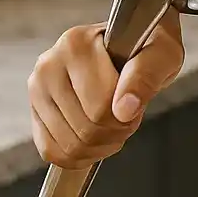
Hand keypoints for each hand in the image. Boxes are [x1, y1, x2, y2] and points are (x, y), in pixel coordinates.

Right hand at [26, 14, 183, 168]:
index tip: (136, 105)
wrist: (133, 41)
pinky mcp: (35, 110)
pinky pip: (52, 151)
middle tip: (127, 116)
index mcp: (76, 45)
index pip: (100, 107)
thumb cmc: (148, 46)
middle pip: (85, 129)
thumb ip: (146, 76)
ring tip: (113, 122)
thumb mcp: (162, 53)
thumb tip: (124, 109)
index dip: (126, 119)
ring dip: (100, 145)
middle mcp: (48, 65)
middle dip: (114, 132)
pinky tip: (97, 138)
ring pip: (69, 145)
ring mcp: (37, 89)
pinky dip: (79, 155)